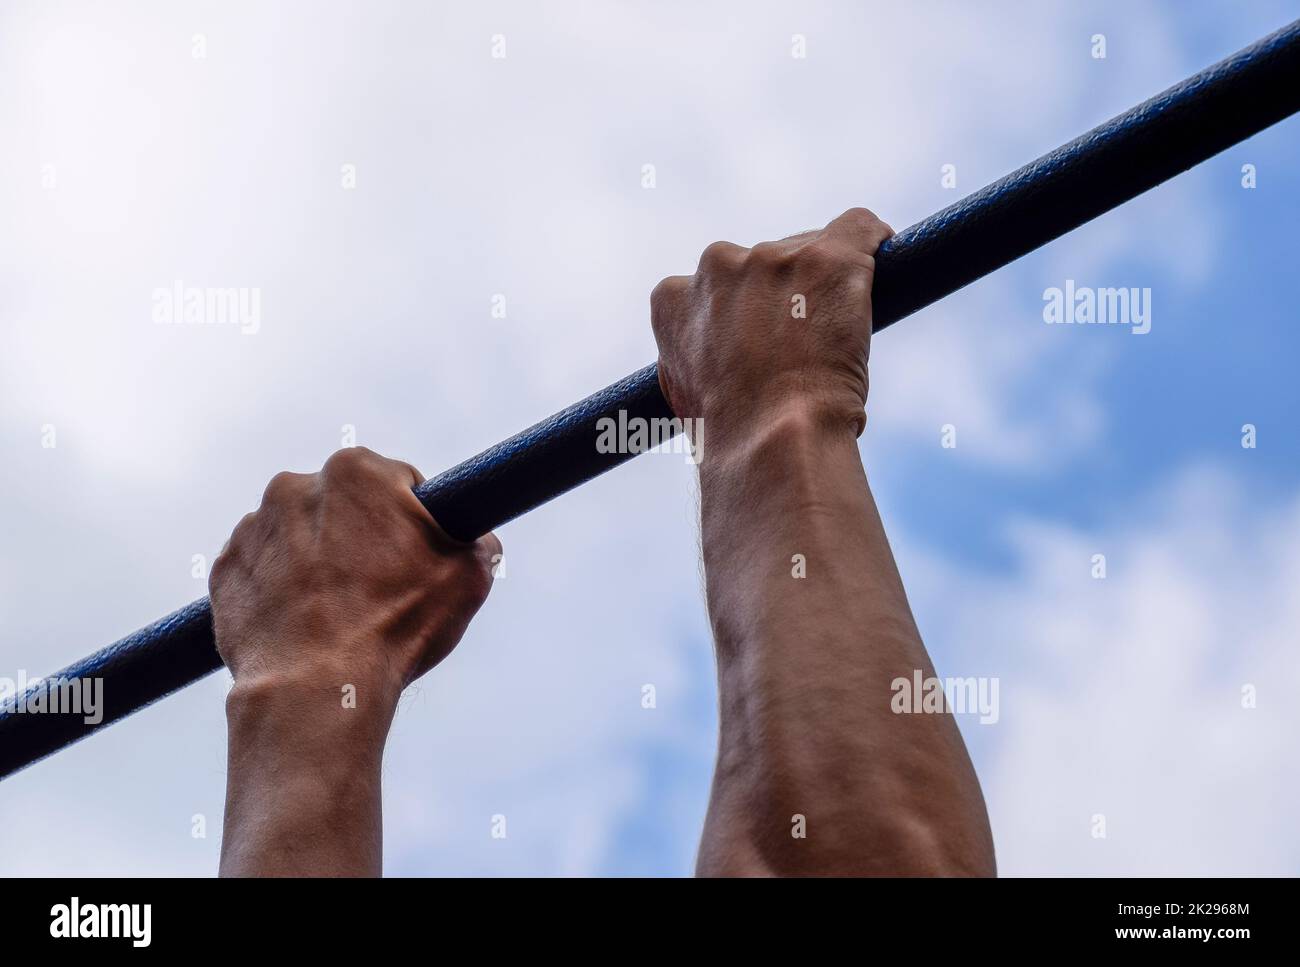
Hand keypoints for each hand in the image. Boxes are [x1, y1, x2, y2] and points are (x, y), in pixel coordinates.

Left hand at [210, 446, 500, 712]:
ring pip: (300, 536)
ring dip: (318, 562)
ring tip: (339, 613)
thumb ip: (479, 543)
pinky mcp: (226, 569)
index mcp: (357, 472)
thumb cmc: (394, 627)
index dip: (415, 521)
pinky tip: (305, 623)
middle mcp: (295, 486)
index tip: (417, 555)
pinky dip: (281, 589)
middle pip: (344, 507)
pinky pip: (263, 570)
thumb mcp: (468, 578)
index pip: (399, 483)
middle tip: (380, 588)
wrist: (314, 688)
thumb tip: (478, 542)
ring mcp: (253, 528)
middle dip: (361, 537)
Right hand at [650, 207, 892, 447]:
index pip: (711, 287)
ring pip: (810, 252)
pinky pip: (859, 229)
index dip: (740, 312)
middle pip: (760, 264)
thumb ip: (697, 360)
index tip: (759, 339)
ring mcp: (775, 257)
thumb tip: (720, 369)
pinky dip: (872, 242)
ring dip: (823, 285)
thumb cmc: (733, 436)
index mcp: (674, 299)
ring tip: (837, 339)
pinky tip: (883, 266)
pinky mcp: (829, 257)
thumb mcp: (689, 396)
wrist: (773, 438)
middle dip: (781, 293)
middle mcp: (718, 266)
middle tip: (803, 343)